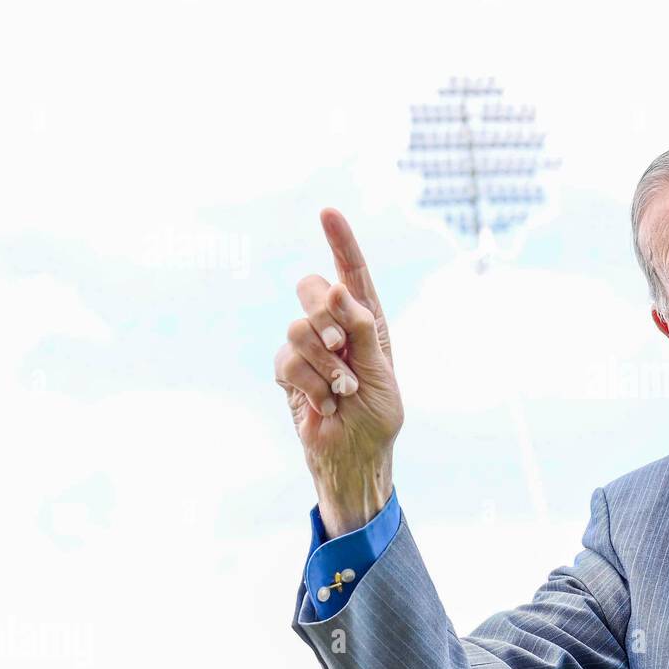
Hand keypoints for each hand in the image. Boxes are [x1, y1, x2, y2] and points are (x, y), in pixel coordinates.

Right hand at [274, 209, 403, 535]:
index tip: (328, 212)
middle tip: (342, 349)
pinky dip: (310, 384)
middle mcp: (336, 328)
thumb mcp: (381, 374)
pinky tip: (325, 404)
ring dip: (324, 364)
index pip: (354, 274)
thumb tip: (340, 291)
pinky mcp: (287, 371)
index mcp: (368, 324)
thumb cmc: (377, 418)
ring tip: (343, 391)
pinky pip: (287, 359)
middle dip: (325, 314)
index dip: (341, 242)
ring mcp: (308, 348)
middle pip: (313, 287)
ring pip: (298, 327)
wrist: (354, 456)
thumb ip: (362, 332)